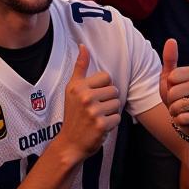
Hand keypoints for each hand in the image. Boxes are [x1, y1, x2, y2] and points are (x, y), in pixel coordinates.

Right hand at [58, 45, 120, 161]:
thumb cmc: (73, 115)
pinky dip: (112, 123)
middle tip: (95, 109)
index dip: (103, 87)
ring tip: (98, 117)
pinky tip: (101, 126)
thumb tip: (83, 46)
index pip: (106, 77)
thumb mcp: (72, 89)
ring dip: (111, 112)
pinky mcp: (101, 125)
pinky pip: (118, 117)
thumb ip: (80, 67)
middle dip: (108, 100)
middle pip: (114, 90)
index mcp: (79, 86)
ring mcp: (93, 111)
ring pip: (117, 103)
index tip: (93, 97)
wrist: (70, 143)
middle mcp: (85, 97)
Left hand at [159, 38, 188, 135]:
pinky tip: (186, 118)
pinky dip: (179, 120)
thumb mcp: (169, 77)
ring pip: (177, 106)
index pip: (171, 77)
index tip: (174, 88)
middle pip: (173, 92)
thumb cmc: (176, 95)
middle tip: (177, 101)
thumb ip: (170, 59)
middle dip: (170, 100)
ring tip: (181, 110)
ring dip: (174, 111)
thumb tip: (171, 40)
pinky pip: (182, 118)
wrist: (187, 119)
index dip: (168, 86)